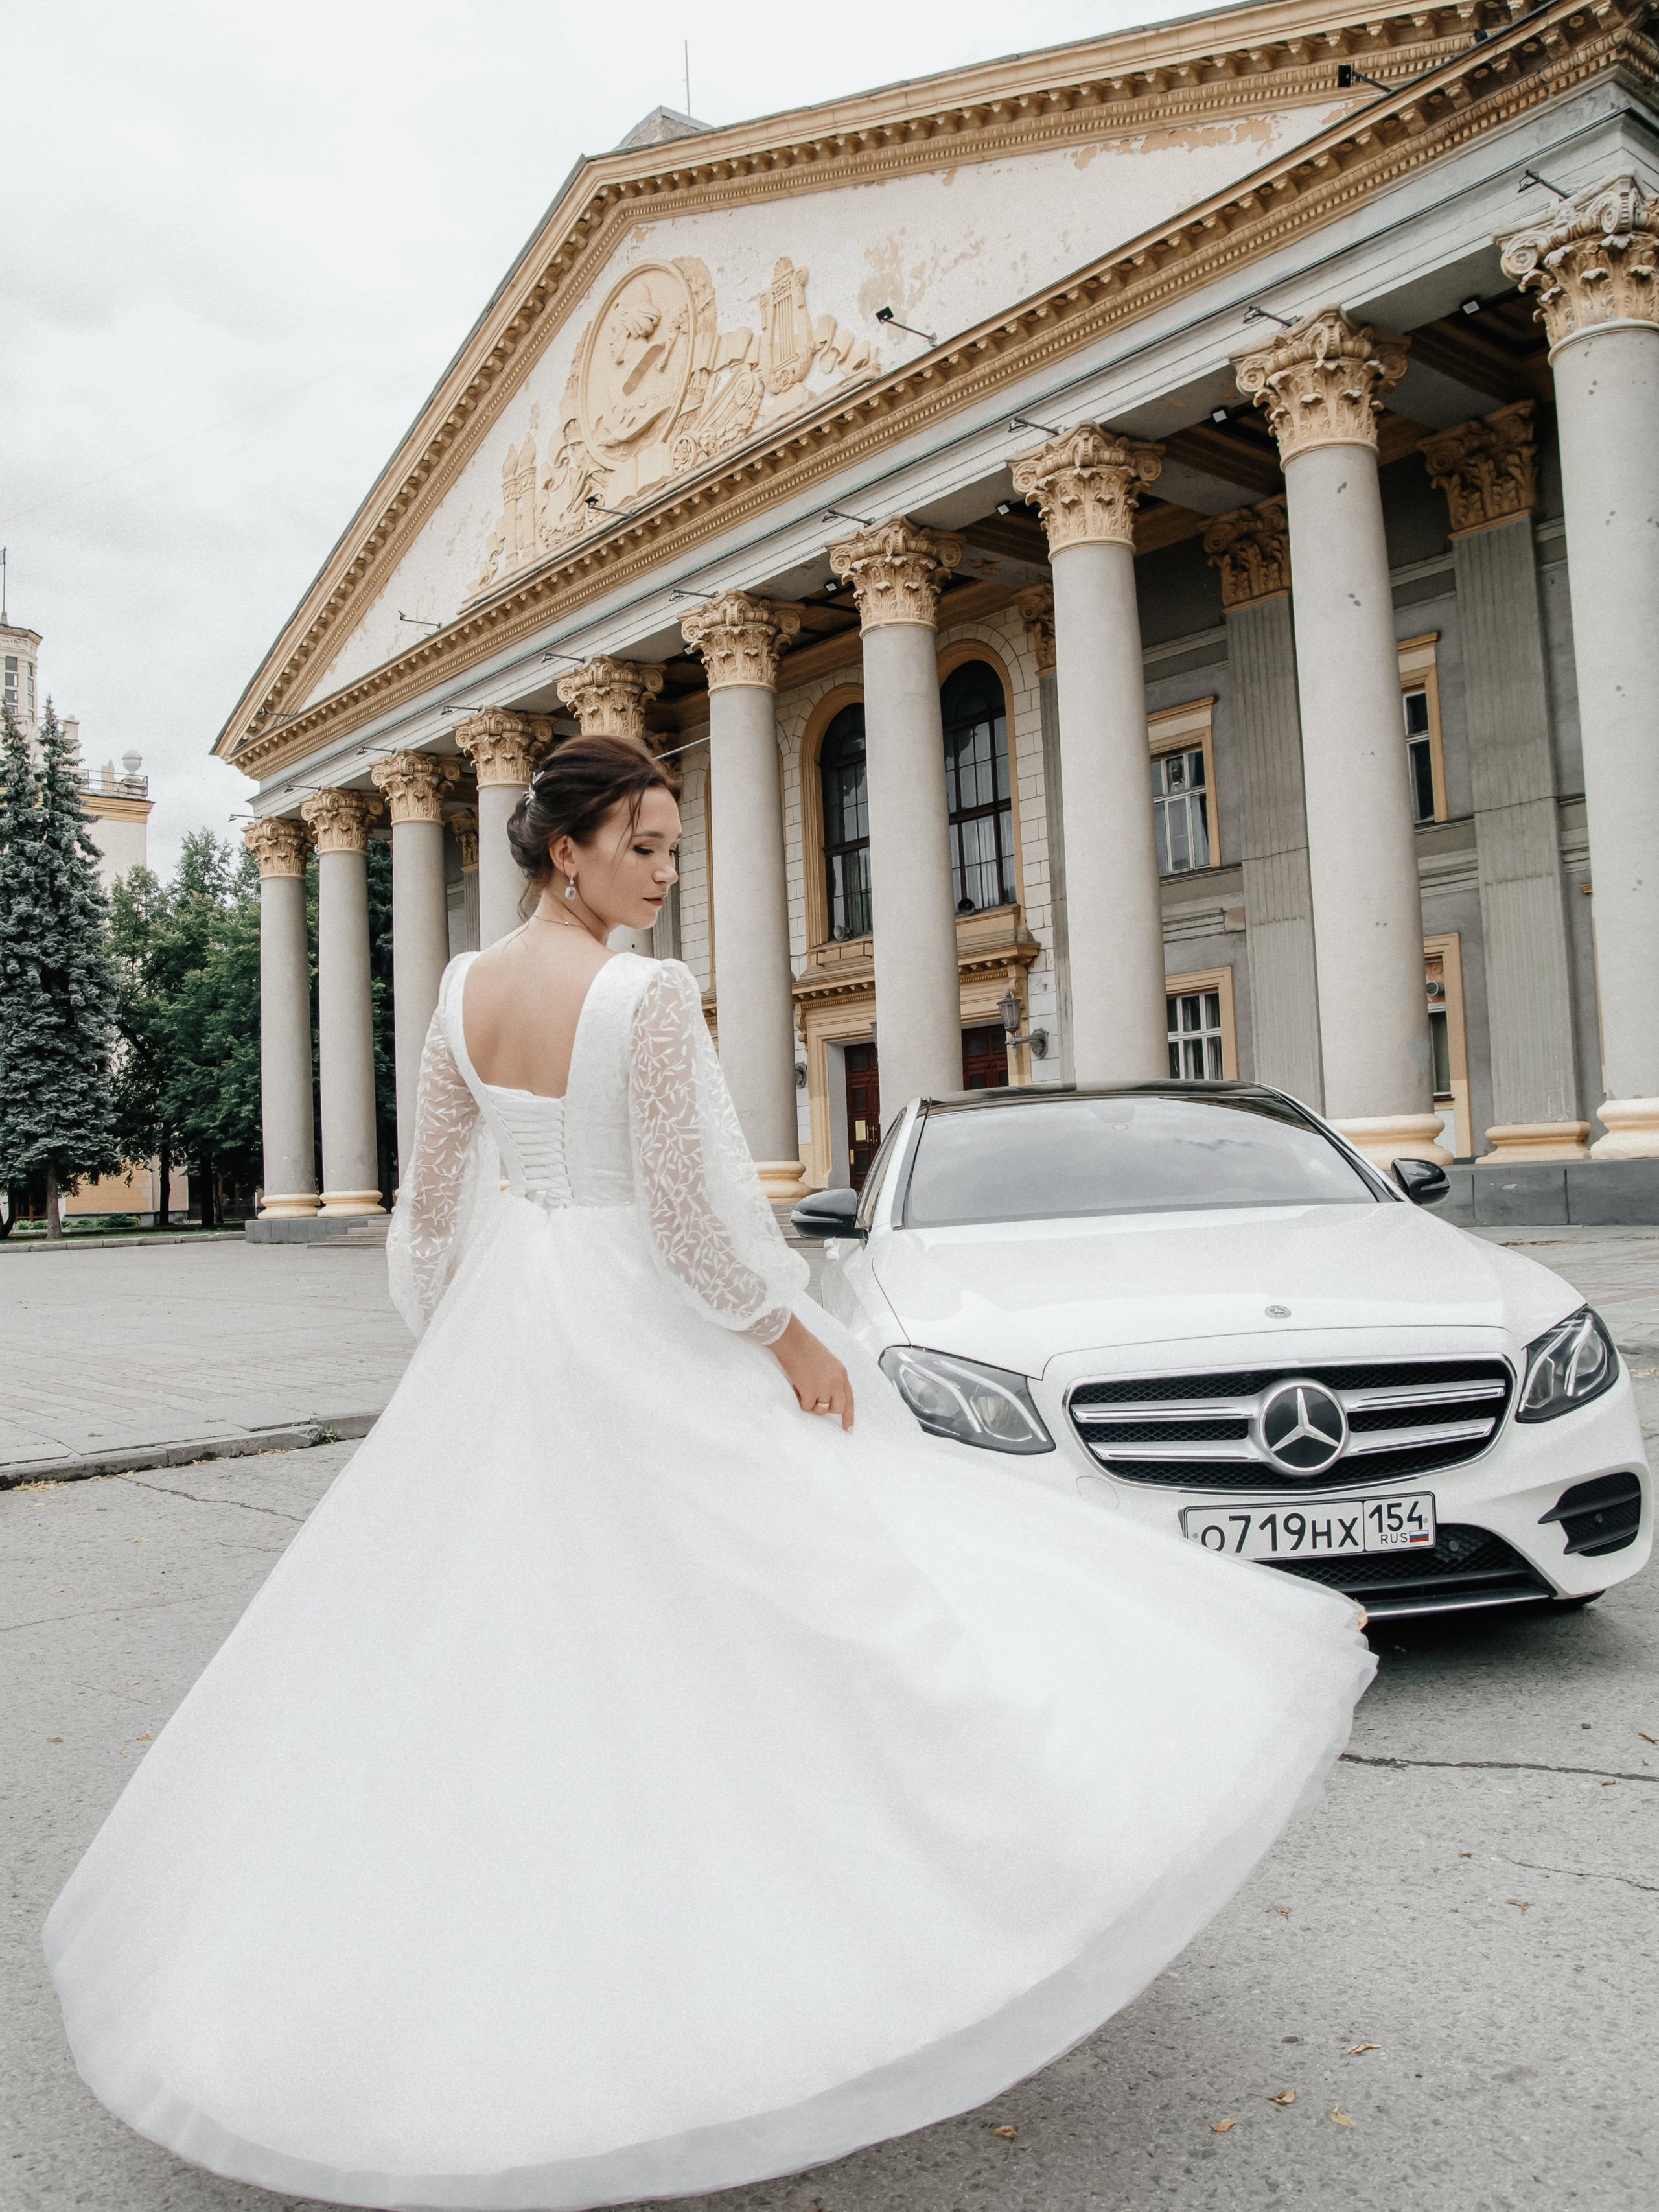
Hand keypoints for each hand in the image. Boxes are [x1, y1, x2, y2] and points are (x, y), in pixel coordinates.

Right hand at [769, 1315, 853, 1430]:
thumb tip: (826, 1396)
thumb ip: (831, 1378)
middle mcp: (836, 1381)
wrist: (793, 1340)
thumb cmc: (805, 1348)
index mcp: (842, 1373)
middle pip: (837, 1408)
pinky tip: (797, 1387)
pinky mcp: (810, 1391)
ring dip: (811, 1403)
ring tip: (803, 1388)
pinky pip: (806, 1406)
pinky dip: (800, 1400)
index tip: (848, 1428)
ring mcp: (824, 1387)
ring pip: (821, 1410)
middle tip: (814, 1399)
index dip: (849, 1415)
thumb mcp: (827, 1362)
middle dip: (826, 1408)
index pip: (849, 1399)